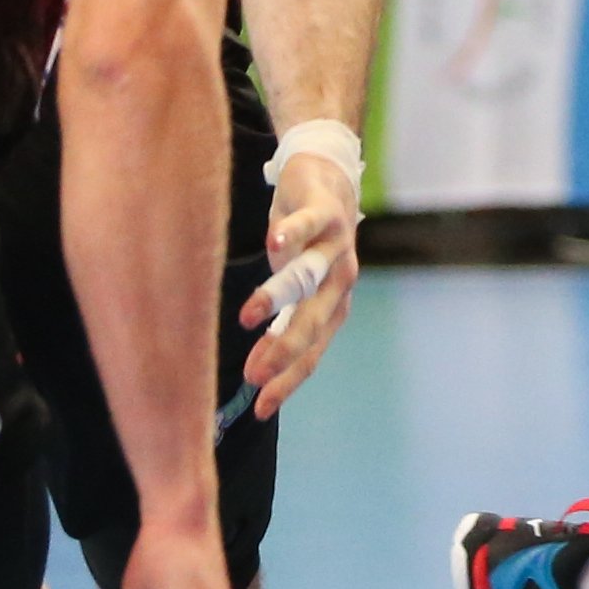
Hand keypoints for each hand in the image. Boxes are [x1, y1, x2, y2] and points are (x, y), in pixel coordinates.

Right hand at [237, 144, 359, 418]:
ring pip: (306, 278)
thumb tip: (253, 371)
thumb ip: (281, 323)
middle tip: (252, 373)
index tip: (261, 409)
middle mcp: (339, 284)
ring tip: (248, 316)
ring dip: (277, 298)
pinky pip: (308, 225)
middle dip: (282, 351)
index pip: (311, 355)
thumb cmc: (305, 244)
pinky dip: (292, 235)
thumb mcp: (293, 288)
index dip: (287, 382)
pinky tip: (273, 244)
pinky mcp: (327, 213)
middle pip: (312, 324)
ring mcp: (336, 248)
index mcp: (331, 308)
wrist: (326, 179)